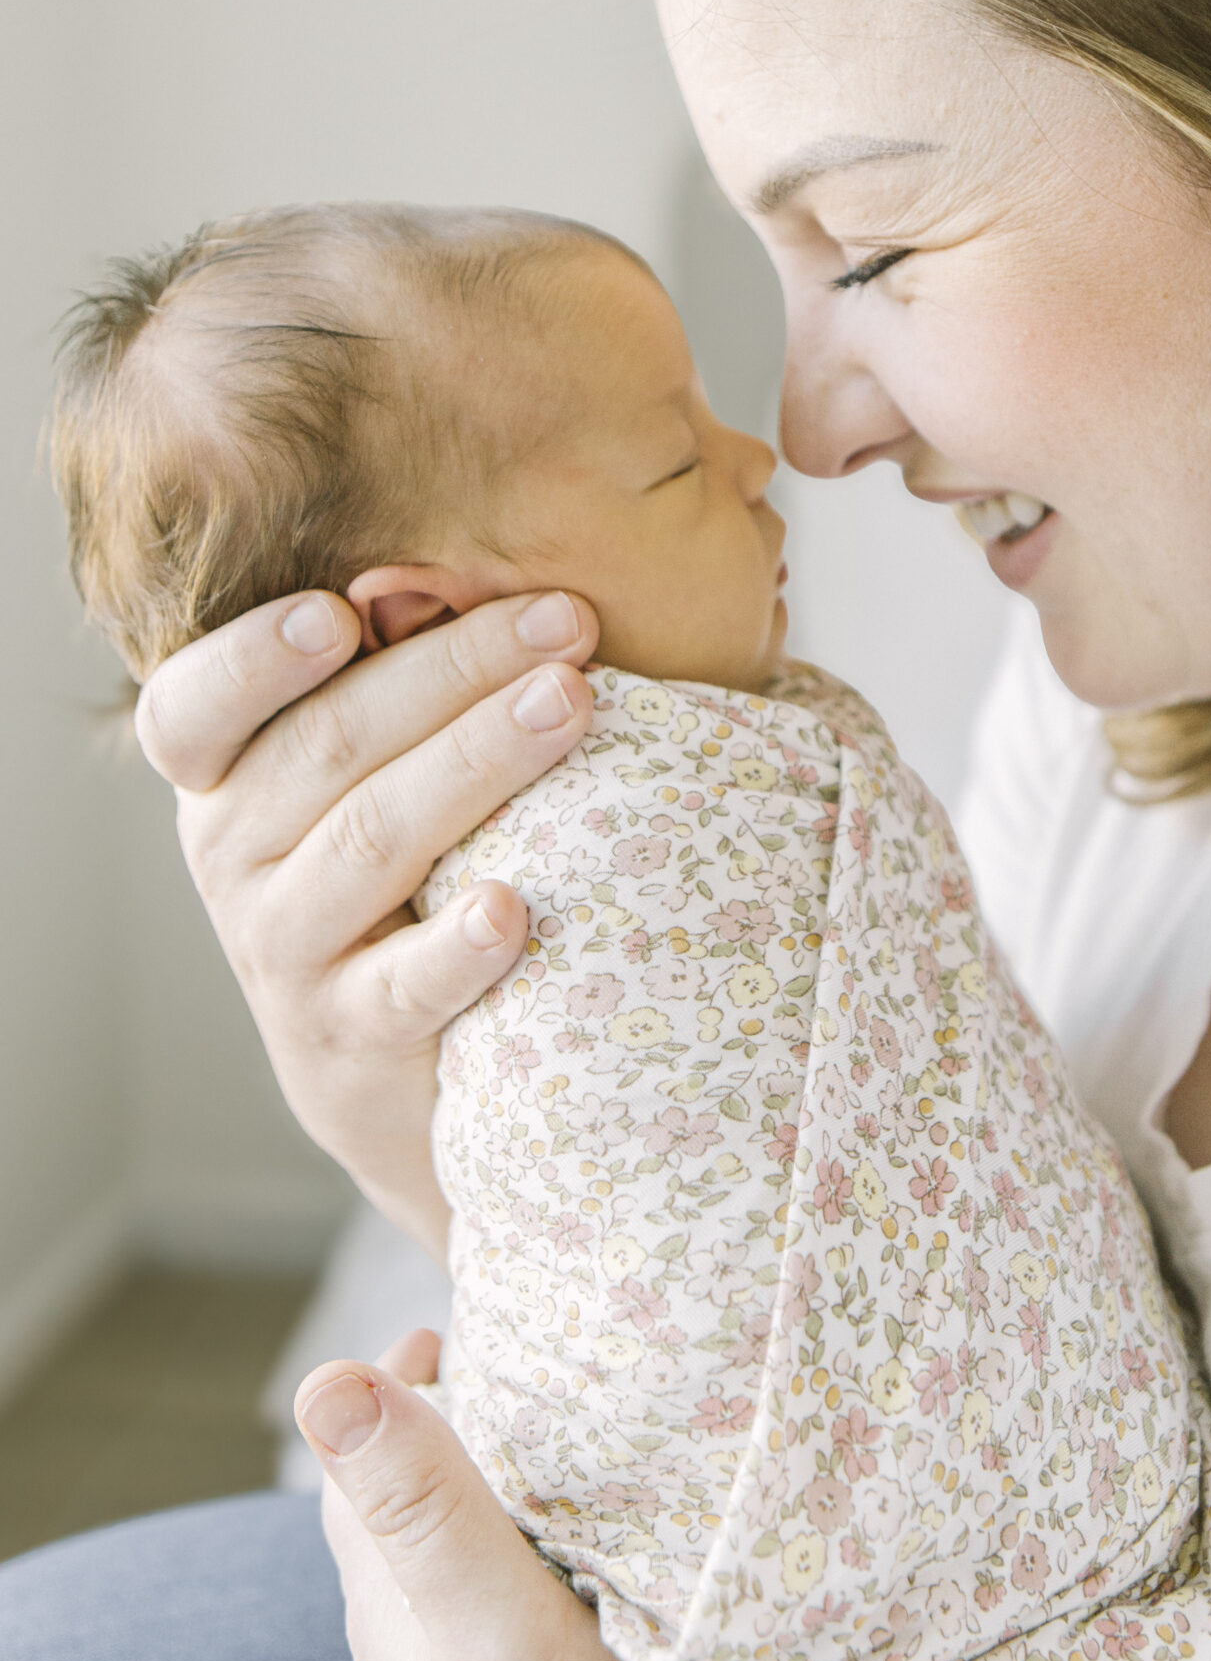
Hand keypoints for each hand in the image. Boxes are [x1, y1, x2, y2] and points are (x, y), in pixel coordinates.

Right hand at [136, 589, 597, 1251]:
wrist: (394, 1075)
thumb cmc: (398, 876)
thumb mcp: (372, 778)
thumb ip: (389, 681)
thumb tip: (415, 585)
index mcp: (225, 778)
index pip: (190, 708)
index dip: (253, 659)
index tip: (338, 615)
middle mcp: (232, 858)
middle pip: (329, 747)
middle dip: (454, 670)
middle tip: (563, 624)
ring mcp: (284, 953)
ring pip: (372, 840)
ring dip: (477, 762)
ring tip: (569, 707)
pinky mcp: (350, 1040)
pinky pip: (401, 986)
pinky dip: (455, 948)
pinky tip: (510, 909)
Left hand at [296, 1334, 732, 1660]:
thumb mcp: (503, 1632)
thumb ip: (427, 1511)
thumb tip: (327, 1378)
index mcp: (395, 1606)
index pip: (363, 1456)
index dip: (402, 1376)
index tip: (462, 1314)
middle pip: (404, 1512)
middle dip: (451, 1428)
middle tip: (526, 1364)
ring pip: (451, 1578)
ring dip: (492, 1507)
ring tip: (563, 1458)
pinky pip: (500, 1635)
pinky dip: (530, 1579)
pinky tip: (588, 1588)